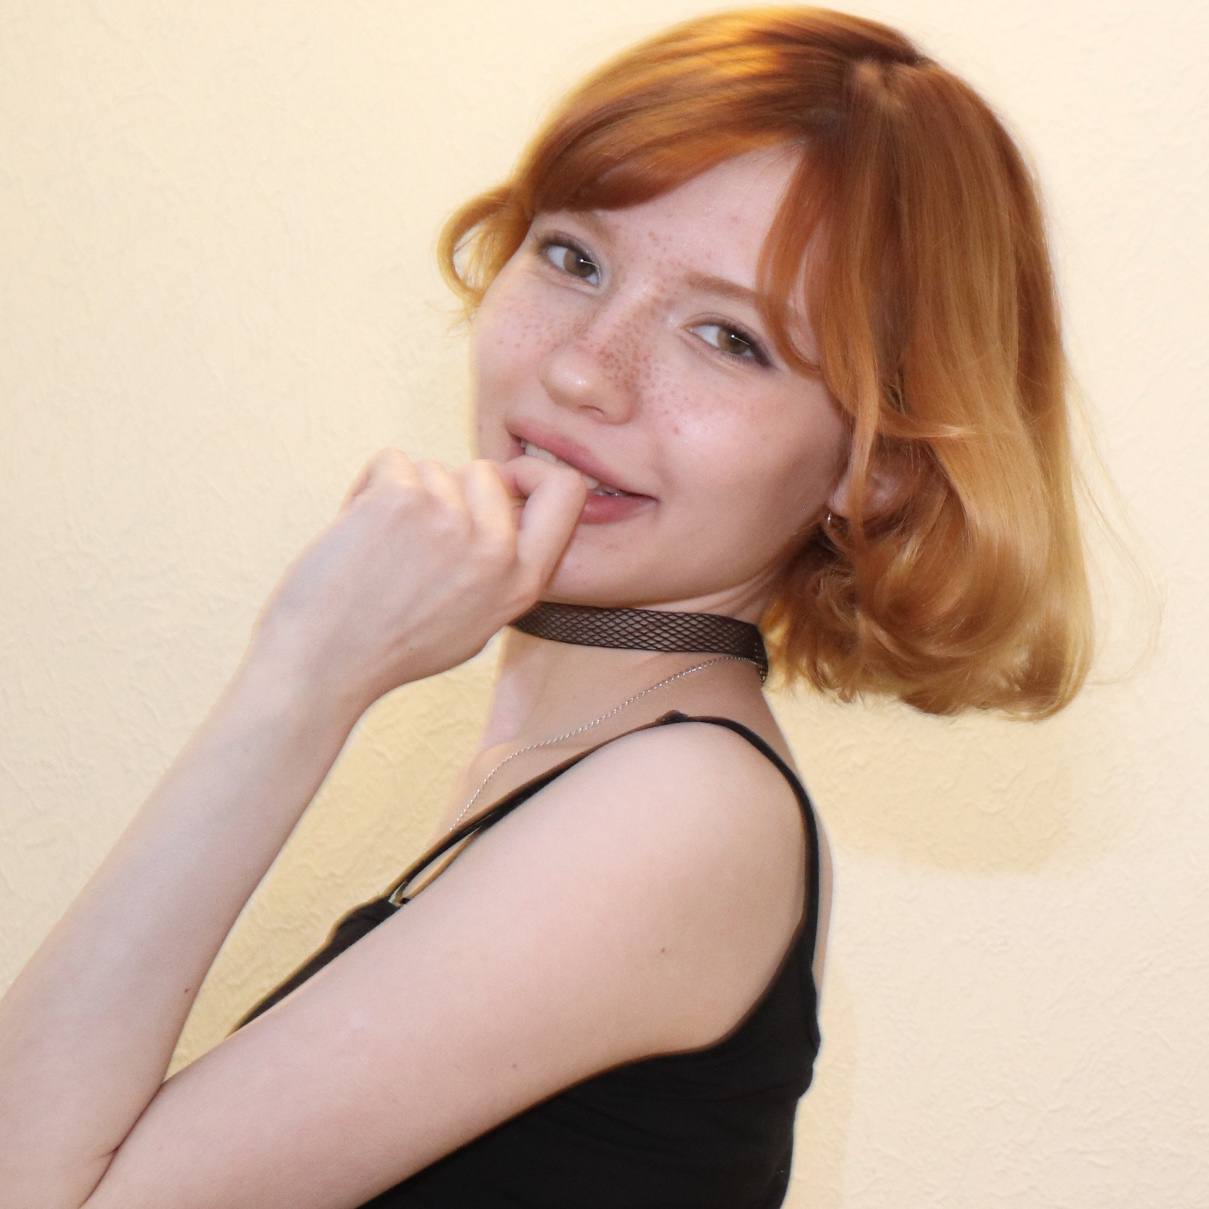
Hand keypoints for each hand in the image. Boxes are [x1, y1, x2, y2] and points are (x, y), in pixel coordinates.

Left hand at [247, 449, 587, 715]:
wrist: (322, 663)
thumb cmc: (388, 648)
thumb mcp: (475, 625)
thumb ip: (499, 571)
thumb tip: (506, 509)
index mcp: (522, 582)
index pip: (566, 491)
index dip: (530, 476)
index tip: (497, 486)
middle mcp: (496, 551)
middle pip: (487, 471)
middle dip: (448, 489)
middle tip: (414, 532)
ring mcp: (451, 521)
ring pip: (432, 468)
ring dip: (401, 495)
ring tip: (378, 550)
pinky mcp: (403, 500)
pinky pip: (390, 461)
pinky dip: (367, 487)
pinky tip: (355, 534)